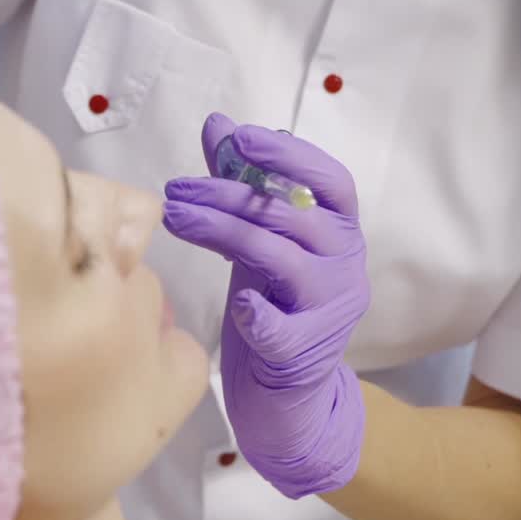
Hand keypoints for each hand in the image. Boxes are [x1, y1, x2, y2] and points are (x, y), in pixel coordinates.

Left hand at [161, 113, 369, 498]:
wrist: (288, 394)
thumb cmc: (274, 301)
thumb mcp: (260, 237)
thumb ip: (243, 183)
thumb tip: (219, 124)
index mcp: (340, 231)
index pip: (332, 181)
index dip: (290, 155)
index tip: (241, 139)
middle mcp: (346, 264)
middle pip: (291, 215)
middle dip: (228, 195)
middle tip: (176, 190)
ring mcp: (331, 309)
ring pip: (280, 258)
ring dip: (224, 233)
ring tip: (175, 218)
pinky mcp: (307, 353)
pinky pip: (284, 328)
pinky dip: (261, 313)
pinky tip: (238, 303)